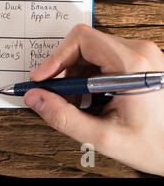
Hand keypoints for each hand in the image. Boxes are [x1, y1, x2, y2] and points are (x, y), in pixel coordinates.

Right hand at [24, 24, 163, 174]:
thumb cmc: (155, 145)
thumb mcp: (103, 137)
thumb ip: (63, 117)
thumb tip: (35, 98)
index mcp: (134, 65)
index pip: (82, 40)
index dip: (55, 57)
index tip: (41, 79)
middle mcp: (139, 52)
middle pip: (83, 44)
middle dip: (63, 70)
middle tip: (57, 96)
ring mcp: (139, 54)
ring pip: (88, 51)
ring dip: (73, 76)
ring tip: (77, 104)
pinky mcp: (136, 60)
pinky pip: (100, 58)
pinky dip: (86, 77)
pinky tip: (90, 99)